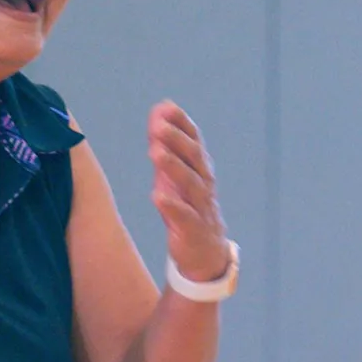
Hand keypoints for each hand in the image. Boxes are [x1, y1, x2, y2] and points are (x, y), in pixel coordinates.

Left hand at [148, 101, 228, 283]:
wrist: (205, 253)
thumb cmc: (187, 207)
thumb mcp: (174, 173)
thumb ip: (165, 142)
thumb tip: (160, 108)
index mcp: (200, 168)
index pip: (194, 141)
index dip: (182, 124)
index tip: (166, 108)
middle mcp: (204, 184)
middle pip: (194, 158)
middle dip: (178, 140)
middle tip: (159, 126)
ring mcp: (201, 207)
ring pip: (192, 184)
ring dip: (174, 167)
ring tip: (155, 153)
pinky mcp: (194, 230)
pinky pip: (185, 217)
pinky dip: (172, 206)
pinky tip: (158, 196)